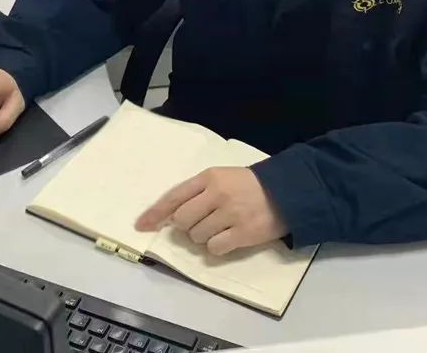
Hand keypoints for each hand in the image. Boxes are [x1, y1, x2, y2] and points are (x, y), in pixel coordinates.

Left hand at [135, 167, 286, 255]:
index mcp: (208, 177)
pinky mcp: (242, 233)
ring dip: (204, 237)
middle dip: (186, 226)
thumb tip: (168, 216)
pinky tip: (229, 237)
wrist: (285, 192)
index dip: (155, 213)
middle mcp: (217, 194)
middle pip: (182, 220)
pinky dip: (217, 247)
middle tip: (202, 222)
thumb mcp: (220, 178)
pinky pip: (214, 248)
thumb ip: (196, 192)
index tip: (141, 226)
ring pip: (197, 236)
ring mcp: (230, 214)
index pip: (173, 196)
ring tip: (221, 227)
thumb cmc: (247, 185)